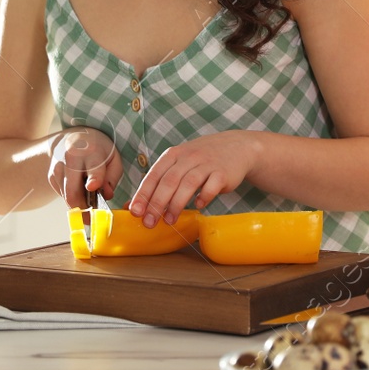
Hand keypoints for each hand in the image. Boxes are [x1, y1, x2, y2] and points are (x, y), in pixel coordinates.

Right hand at [47, 127, 121, 208]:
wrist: (73, 138)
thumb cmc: (97, 150)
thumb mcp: (113, 158)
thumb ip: (113, 177)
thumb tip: (106, 195)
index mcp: (91, 151)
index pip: (92, 167)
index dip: (94, 178)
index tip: (93, 187)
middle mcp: (71, 158)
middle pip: (73, 191)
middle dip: (84, 209)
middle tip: (94, 218)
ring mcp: (58, 167)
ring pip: (67, 197)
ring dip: (80, 204)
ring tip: (90, 198)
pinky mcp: (51, 176)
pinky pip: (63, 195)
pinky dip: (73, 197)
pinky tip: (79, 187)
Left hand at [128, 131, 259, 226]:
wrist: (236, 147)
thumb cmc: (201, 159)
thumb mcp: (179, 164)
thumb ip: (159, 182)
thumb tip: (132, 206)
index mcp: (173, 155)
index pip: (154, 175)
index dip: (143, 194)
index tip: (135, 212)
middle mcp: (188, 157)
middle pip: (169, 181)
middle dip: (157, 203)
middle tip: (149, 222)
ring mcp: (206, 163)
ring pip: (188, 183)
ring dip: (177, 204)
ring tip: (169, 221)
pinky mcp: (223, 172)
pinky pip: (212, 185)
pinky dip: (203, 196)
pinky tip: (198, 206)